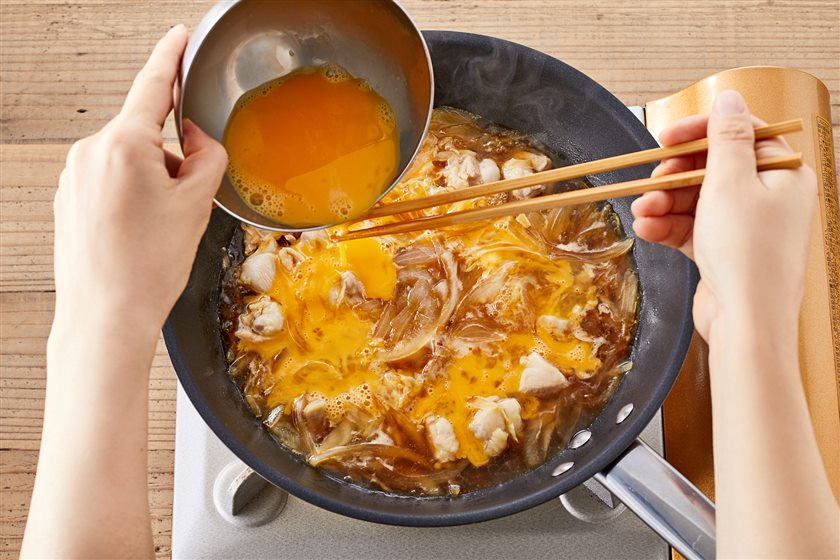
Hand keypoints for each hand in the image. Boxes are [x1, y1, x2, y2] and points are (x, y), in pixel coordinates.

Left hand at [53, 25, 227, 331]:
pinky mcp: (68, 197)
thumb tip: (195, 139)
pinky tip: (138, 232)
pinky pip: (111, 179)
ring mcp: (75, 175)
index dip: (170, 57)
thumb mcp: (197, 204)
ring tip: (158, 228)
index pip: (152, 86)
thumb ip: (207, 156)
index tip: (178, 37)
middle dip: (174, 157)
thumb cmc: (148, 267)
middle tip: (186, 203)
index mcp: (124, 145)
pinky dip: (132, 195)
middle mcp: (91, 152)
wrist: (105, 315)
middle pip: (147, 133)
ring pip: (130, 159)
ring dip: (154, 180)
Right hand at [631, 90, 815, 339]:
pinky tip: (647, 230)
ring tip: (642, 212)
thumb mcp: (730, 184)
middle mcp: (768, 196)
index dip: (700, 132)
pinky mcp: (724, 250)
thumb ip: (726, 137)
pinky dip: (668, 226)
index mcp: (783, 173)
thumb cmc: (749, 254)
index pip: (739, 134)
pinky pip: (691, 227)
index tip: (667, 138)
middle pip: (712, 168)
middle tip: (652, 181)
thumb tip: (729, 98)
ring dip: (664, 203)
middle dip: (674, 176)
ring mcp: (745, 225)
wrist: (748, 322)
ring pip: (696, 199)